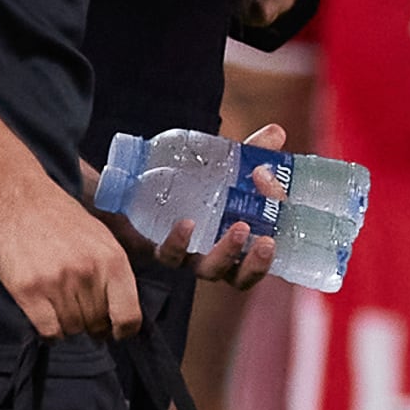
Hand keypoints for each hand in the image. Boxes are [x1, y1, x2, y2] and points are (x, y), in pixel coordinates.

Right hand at [0, 169, 144, 337]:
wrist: (19, 201)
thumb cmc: (62, 220)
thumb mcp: (102, 239)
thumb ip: (114, 275)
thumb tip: (120, 317)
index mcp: (113, 260)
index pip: (128, 316)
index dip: (123, 330)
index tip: (116, 331)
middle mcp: (88, 273)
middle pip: (97, 325)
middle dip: (91, 324)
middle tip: (80, 310)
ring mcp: (57, 283)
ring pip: (72, 329)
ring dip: (68, 324)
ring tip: (60, 304)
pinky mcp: (28, 291)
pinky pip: (49, 331)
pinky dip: (50, 331)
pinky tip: (47, 315)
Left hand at [109, 121, 287, 287]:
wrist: (130, 187)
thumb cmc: (184, 183)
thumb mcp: (220, 166)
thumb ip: (249, 153)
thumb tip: (277, 133)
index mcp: (234, 243)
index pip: (261, 253)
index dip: (275, 234)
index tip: (280, 202)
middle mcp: (212, 257)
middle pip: (241, 277)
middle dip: (257, 263)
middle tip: (268, 240)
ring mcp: (186, 256)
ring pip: (209, 270)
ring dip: (227, 253)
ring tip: (240, 228)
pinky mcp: (156, 248)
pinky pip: (170, 254)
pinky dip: (180, 241)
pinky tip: (186, 223)